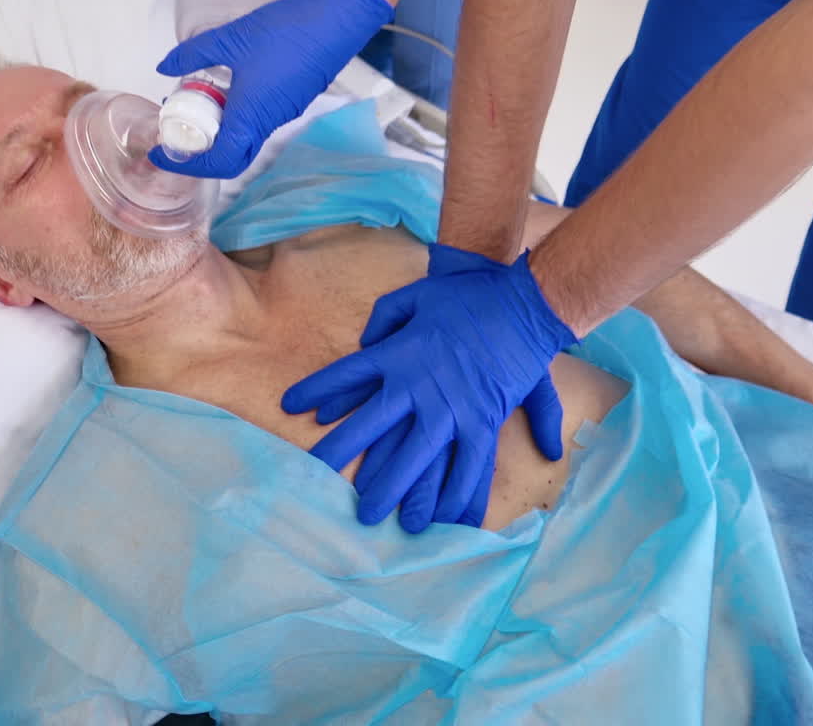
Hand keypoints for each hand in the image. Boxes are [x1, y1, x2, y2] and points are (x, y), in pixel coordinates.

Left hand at [149, 0, 392, 177]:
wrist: (336, 20)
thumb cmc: (284, 32)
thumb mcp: (230, 38)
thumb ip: (193, 53)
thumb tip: (164, 66)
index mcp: (251, 116)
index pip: (218, 161)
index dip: (188, 164)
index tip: (164, 153)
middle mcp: (268, 123)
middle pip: (234, 158)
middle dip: (204, 156)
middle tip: (180, 135)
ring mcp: (284, 113)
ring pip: (247, 139)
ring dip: (220, 133)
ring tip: (197, 106)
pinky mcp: (293, 100)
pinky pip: (260, 122)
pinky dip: (238, 118)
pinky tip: (227, 91)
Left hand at [282, 248, 575, 531]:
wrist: (521, 302)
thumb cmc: (467, 294)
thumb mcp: (417, 294)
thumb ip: (385, 317)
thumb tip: (365, 341)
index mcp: (399, 352)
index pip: (347, 373)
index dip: (317, 389)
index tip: (291, 405)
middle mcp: (418, 385)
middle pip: (370, 426)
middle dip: (342, 453)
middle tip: (316, 482)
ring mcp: (452, 407)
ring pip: (414, 457)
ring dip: (392, 487)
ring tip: (370, 514)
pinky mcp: (484, 420)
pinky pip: (468, 464)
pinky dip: (457, 493)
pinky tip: (443, 518)